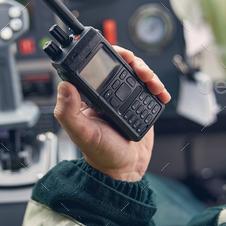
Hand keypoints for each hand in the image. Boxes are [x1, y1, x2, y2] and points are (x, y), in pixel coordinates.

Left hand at [54, 46, 170, 181]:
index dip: (110, 57)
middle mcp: (108, 95)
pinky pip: (152, 91)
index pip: (97, 67)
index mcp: (90, 96)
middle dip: (135, 62)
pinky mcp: (141, 106)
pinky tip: (161, 94)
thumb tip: (63, 86)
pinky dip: (159, 88)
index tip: (120, 55)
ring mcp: (126, 99)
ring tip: (152, 83)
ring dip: (149, 74)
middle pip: (123, 66)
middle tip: (140, 69)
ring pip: (139, 75)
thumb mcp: (81, 133)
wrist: (124, 170)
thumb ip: (68, 112)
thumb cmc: (100, 154)